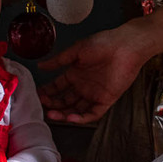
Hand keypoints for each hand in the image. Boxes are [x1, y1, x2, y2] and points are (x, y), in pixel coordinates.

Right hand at [37, 26, 151, 122]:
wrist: (125, 46)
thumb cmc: (103, 43)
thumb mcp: (76, 50)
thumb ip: (58, 61)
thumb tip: (41, 66)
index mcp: (75, 73)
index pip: (57, 87)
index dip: (47, 93)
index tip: (37, 96)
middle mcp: (83, 86)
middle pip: (65, 101)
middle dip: (53, 105)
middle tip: (43, 106)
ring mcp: (94, 94)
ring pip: (76, 110)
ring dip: (64, 114)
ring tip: (52, 114)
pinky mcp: (106, 100)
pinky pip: (92, 113)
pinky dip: (81, 118)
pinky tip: (70, 117)